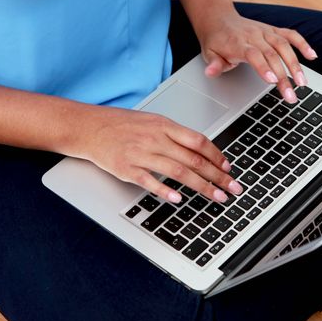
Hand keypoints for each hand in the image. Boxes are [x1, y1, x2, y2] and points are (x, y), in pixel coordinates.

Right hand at [79, 106, 242, 203]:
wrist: (89, 127)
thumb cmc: (121, 125)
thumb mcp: (152, 121)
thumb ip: (174, 134)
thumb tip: (200, 149)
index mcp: (164, 125)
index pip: (198, 141)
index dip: (217, 156)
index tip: (228, 168)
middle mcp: (156, 139)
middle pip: (194, 159)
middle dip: (218, 175)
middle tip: (232, 188)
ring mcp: (141, 154)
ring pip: (178, 171)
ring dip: (201, 186)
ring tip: (216, 197)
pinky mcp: (127, 169)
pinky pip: (150, 181)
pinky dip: (165, 190)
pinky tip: (178, 199)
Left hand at [196, 12, 317, 103]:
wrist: (219, 19)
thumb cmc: (216, 40)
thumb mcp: (208, 54)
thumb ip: (214, 65)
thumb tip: (210, 73)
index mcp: (238, 44)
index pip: (254, 55)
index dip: (263, 67)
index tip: (272, 81)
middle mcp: (254, 36)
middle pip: (272, 55)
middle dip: (284, 76)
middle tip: (291, 95)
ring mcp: (265, 32)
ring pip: (284, 46)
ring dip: (295, 64)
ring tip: (303, 83)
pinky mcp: (273, 30)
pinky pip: (290, 35)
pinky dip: (302, 44)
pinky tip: (312, 56)